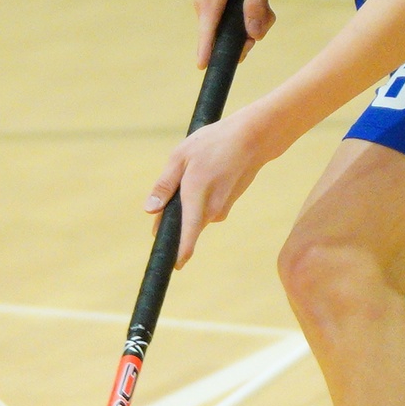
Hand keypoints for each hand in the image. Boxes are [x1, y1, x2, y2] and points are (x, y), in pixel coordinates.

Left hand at [142, 107, 279, 266]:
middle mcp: (211, 210)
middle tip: (167, 195)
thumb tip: (150, 210)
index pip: (188, 236)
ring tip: (194, 172)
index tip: (172, 266)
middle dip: (172, 217)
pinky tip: (207, 174)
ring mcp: (222, 209)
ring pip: (194, 216)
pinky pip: (205, 209)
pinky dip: (200, 198)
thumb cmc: (214, 143)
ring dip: (187, 204)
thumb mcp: (180, 157)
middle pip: (184, 225)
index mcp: (196, 197)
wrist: (253, 139)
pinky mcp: (228, 206)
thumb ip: (164, 185)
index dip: (179, 254)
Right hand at [196, 0, 273, 67]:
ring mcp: (208, 10)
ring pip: (232, 33)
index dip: (206, 51)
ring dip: (253, 25)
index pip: (207, 31)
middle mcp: (204, 7)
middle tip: (266, 15)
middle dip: (248, 37)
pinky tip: (259, 3)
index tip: (203, 68)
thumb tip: (255, 36)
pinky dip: (250, 19)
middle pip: (224, 39)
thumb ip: (256, 7)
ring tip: (264, 2)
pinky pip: (233, 25)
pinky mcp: (215, 10)